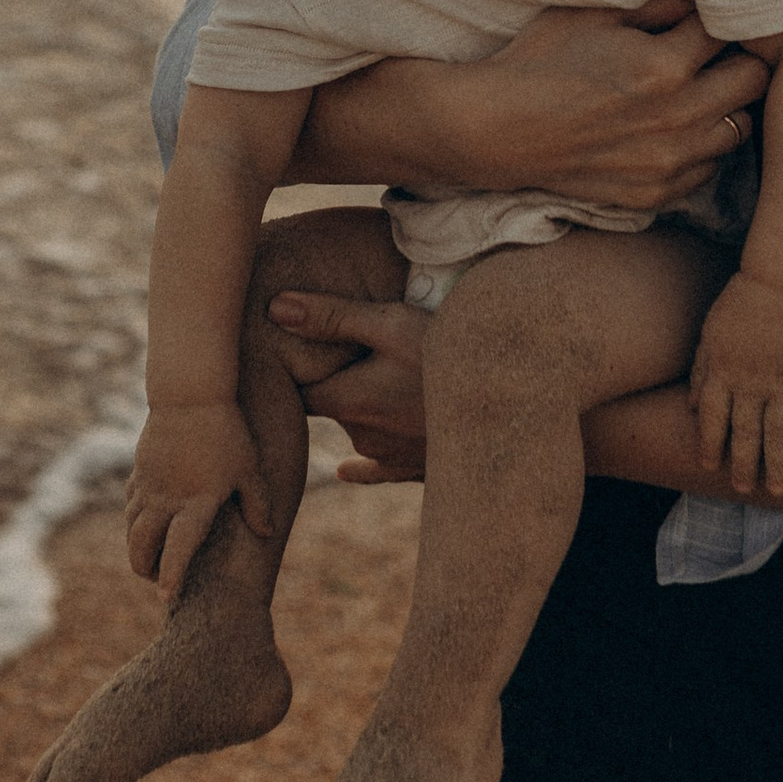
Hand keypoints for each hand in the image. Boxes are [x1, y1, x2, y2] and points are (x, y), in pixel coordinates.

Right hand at [127, 398, 270, 597]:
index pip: (178, 551)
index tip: (166, 599)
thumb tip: (266, 534)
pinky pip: (131, 503)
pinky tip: (146, 520)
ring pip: (131, 528)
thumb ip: (258, 505)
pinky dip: (135, 519)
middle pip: (141, 547)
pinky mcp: (140, 470)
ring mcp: (149, 485)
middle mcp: (166, 500)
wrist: (191, 393)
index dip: (171, 577)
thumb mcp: (250, 469)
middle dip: (145, 570)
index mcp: (196, 504)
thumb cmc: (227, 432)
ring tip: (152, 555)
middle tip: (158, 579)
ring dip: (138, 547)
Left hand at [265, 289, 429, 485]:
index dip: (289, 370)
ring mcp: (388, 455)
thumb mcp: (390, 323)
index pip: (295, 391)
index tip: (283, 353)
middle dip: (330, 384)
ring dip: (359, 409)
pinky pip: (378, 468)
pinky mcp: (415, 468)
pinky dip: (365, 463)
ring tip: (368, 384)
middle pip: (328, 407)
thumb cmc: (446, 357)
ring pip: (356, 429)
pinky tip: (347, 472)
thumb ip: (332, 316)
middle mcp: (361, 435)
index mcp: (347, 401)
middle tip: (333, 358)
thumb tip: (275, 309)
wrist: (508, 407)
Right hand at [462, 0, 769, 209]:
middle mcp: (677, 119)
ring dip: (726, 104)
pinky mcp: (656, 193)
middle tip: (713, 52)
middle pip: (754, 80)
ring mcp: (669, 162)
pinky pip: (709, 167)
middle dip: (739, 58)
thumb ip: (655, 3)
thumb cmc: (541, 60)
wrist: (497, 129)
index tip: (703, 17)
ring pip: (740, 127)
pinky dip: (702, 145)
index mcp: (664, 67)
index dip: (716, 17)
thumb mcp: (594, 13)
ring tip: (698, 90)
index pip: (728, 31)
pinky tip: (674, 127)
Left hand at [688, 277, 782, 501]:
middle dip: (743, 464)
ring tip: (777, 491)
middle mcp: (750, 383)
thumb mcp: (709, 333)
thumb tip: (689, 405)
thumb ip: (701, 370)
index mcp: (722, 372)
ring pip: (779, 433)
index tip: (709, 466)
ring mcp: (782, 382)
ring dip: (777, 464)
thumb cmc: (742, 302)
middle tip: (743, 489)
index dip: (710, 444)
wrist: (782, 281)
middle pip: (745, 433)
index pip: (712, 418)